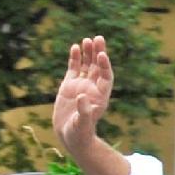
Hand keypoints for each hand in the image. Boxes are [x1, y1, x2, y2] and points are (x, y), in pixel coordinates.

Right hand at [52, 35, 114, 154]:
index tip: (102, 55)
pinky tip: (75, 47)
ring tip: (87, 40)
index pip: (106, 77)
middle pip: (98, 67)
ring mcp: (81, 85)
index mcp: (100, 96)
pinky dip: (75, 59)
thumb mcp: (82, 124)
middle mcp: (93, 88)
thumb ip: (84, 111)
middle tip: (99, 38)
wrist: (69, 136)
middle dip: (98, 53)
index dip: (104, 66)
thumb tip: (82, 96)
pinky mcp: (69, 86)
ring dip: (88, 53)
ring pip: (87, 66)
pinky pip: (74, 69)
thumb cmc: (79, 133)